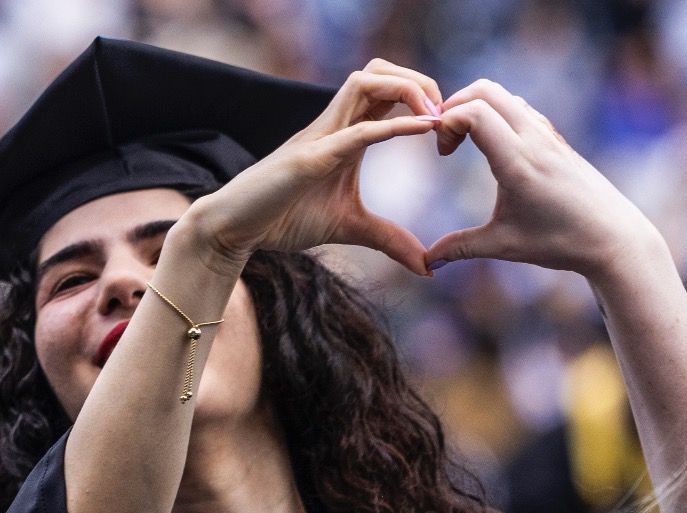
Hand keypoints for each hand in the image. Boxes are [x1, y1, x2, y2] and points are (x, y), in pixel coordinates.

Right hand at [187, 60, 442, 276]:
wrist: (238, 230)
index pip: (387, 90)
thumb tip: (428, 268)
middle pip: (380, 70)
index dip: (422, 97)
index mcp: (346, 133)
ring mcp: (321, 136)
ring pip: (366, 80)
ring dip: (406, 89)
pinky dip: (390, 126)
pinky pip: (354, 131)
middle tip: (446, 115)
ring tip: (434, 117)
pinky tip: (420, 130)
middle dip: (419, 81)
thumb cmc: (285, 219)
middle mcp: (334, 124)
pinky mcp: (309, 159)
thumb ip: (389, 240)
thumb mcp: (351, 229)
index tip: (449, 128)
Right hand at [426, 80, 662, 281]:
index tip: (441, 153)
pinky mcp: (555, 138)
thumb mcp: (505, 246)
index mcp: (518, 161)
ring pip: (503, 95)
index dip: (446, 123)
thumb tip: (427, 262)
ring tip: (465, 143)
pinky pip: (520, 108)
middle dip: (455, 106)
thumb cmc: (561, 242)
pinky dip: (497, 114)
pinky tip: (493, 149)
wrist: (614, 237)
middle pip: (485, 90)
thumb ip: (461, 248)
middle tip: (445, 141)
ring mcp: (547, 134)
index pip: (473, 112)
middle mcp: (533, 139)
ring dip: (476, 107)